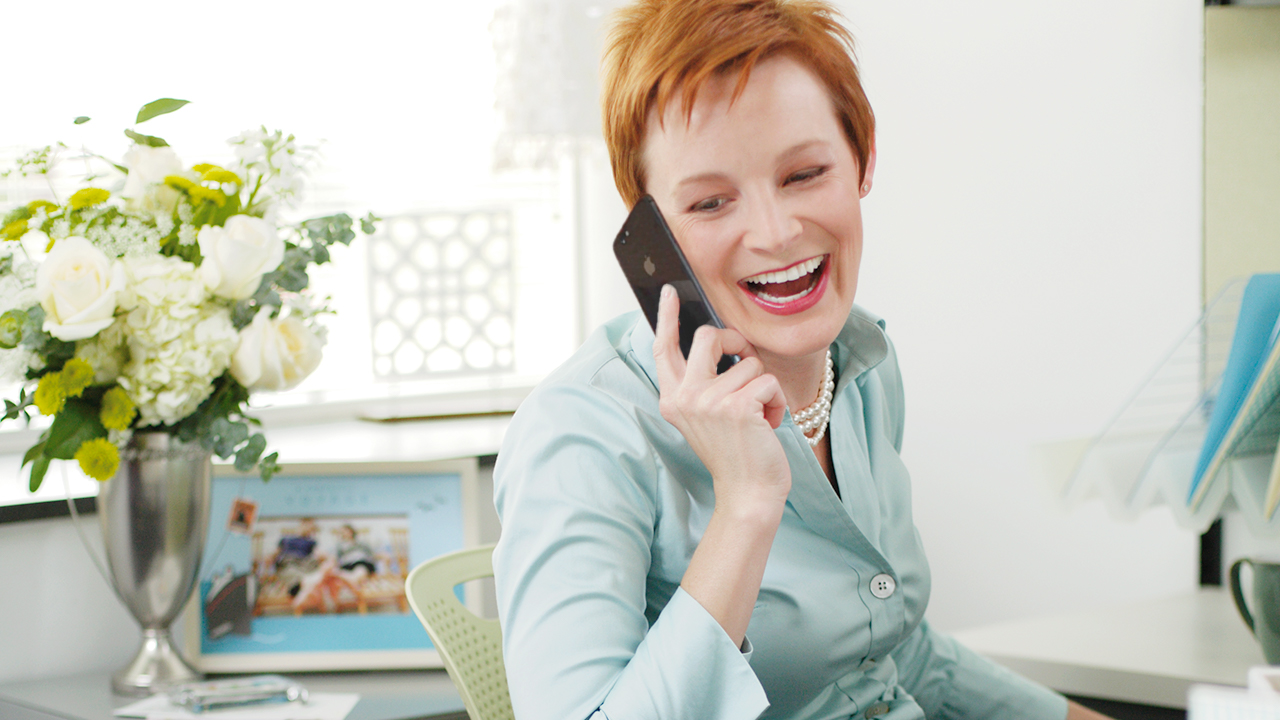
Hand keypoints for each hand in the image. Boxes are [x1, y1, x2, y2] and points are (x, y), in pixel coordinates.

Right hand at [652, 285, 790, 510]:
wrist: (748, 492)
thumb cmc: (734, 451)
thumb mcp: (707, 415)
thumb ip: (703, 382)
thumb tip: (720, 339)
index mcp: (672, 398)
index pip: (664, 349)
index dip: (667, 317)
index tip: (671, 291)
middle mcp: (684, 397)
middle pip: (709, 337)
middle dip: (735, 343)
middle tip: (745, 362)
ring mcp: (709, 401)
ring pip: (748, 362)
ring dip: (763, 387)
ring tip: (757, 417)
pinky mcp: (738, 406)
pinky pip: (768, 380)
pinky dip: (777, 401)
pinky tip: (768, 424)